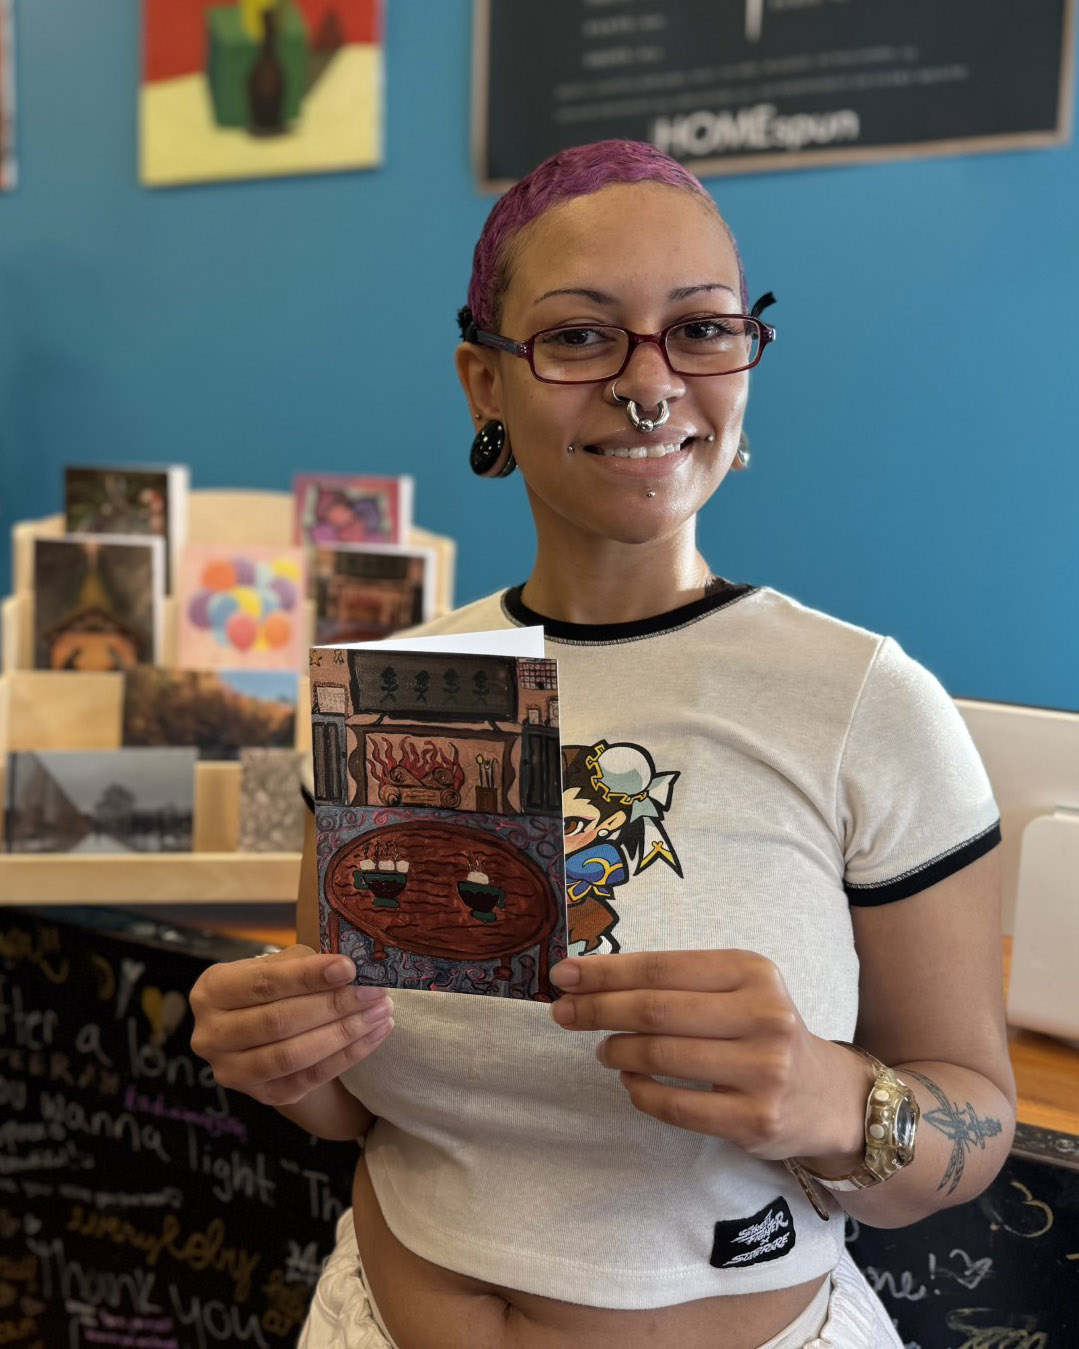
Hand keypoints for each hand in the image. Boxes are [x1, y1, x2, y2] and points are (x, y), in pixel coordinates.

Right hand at [189, 945, 393, 1107]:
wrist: (264, 1032)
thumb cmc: (272, 988)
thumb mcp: (277, 965)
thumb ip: (303, 964)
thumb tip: (346, 968)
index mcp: (212, 990)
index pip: (263, 983)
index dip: (308, 976)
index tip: (349, 968)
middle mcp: (211, 1034)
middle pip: (279, 1022)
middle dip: (334, 1005)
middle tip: (375, 992)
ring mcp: (233, 1071)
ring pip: (292, 1055)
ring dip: (344, 1034)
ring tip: (381, 1013)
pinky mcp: (263, 1095)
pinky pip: (309, 1079)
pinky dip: (347, 1056)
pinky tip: (374, 1035)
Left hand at [549, 950, 866, 1165]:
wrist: (827, 1096)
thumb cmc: (762, 1031)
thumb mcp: (737, 990)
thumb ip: (677, 983)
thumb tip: (591, 982)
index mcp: (753, 971)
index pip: (662, 968)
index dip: (605, 972)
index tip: (563, 976)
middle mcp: (764, 1015)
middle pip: (656, 1010)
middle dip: (598, 1009)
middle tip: (562, 1014)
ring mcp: (763, 1070)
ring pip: (662, 1056)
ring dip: (618, 1051)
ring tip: (604, 1050)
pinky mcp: (755, 1119)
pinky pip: (678, 1106)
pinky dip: (641, 1093)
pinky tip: (630, 1083)